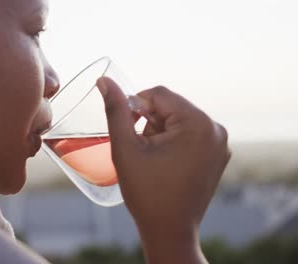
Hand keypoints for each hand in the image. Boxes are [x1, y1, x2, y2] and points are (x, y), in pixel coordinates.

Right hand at [97, 77, 230, 263]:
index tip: (128, 130)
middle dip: (149, 122)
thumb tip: (104, 81)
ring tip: (152, 159)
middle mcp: (215, 129)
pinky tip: (164, 163)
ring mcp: (219, 143)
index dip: (136, 107)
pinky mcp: (217, 154)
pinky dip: (173, 140)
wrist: (169, 231)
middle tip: (140, 149)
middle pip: (171, 106)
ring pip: (179, 119)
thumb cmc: (147, 193)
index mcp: (197, 124)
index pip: (159, 94)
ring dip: (159, 131)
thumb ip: (116, 110)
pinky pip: (190, 133)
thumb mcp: (126, 148)